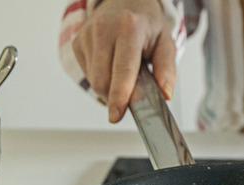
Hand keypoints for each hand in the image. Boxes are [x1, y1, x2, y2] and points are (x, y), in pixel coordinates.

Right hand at [72, 0, 176, 122]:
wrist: (125, 1)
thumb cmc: (146, 24)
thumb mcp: (165, 42)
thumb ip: (166, 70)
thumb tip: (165, 94)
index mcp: (129, 28)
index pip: (123, 69)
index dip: (120, 95)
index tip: (116, 115)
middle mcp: (104, 29)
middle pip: (103, 81)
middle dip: (117, 96)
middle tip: (132, 91)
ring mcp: (86, 35)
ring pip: (94, 81)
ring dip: (109, 86)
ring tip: (122, 70)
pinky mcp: (76, 43)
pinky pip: (88, 74)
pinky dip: (101, 77)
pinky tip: (110, 63)